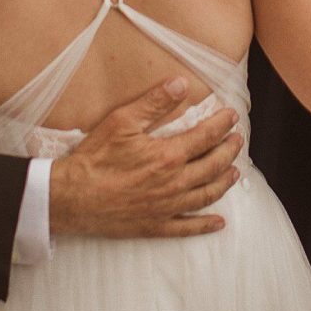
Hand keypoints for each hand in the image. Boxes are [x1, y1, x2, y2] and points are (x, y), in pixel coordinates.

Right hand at [49, 77, 239, 237]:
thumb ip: (154, 102)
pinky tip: (219, 223)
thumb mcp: (122, 121)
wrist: (72, 198)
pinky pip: (187, 227)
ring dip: (224, 182)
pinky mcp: (155, 225)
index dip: (222, 125)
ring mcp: (166, 207)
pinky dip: (205, 225)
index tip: (232, 116)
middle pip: (213, 166)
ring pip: (206, 195)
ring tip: (234, 172)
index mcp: (168, 156)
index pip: (206, 137)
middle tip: (238, 141)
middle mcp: (174, 183)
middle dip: (229, 151)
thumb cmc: (95, 158)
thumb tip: (182, 83)